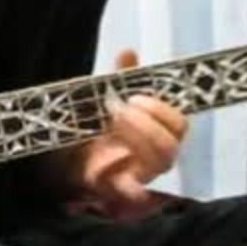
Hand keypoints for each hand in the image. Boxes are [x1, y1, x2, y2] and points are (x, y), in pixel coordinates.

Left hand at [66, 50, 188, 220]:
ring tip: (113, 122)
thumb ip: (120, 78)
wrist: (68, 157)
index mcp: (158, 131)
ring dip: (140, 137)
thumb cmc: (96, 127)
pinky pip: (137, 193)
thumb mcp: (106, 99)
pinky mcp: (122, 188)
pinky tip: (120, 173)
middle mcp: (157, 154)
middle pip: (173, 142)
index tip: (133, 96)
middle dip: (148, 121)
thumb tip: (128, 51)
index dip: (161, 109)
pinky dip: (135, 189)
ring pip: (162, 161)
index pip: (178, 123)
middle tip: (120, 108)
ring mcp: (143, 173)